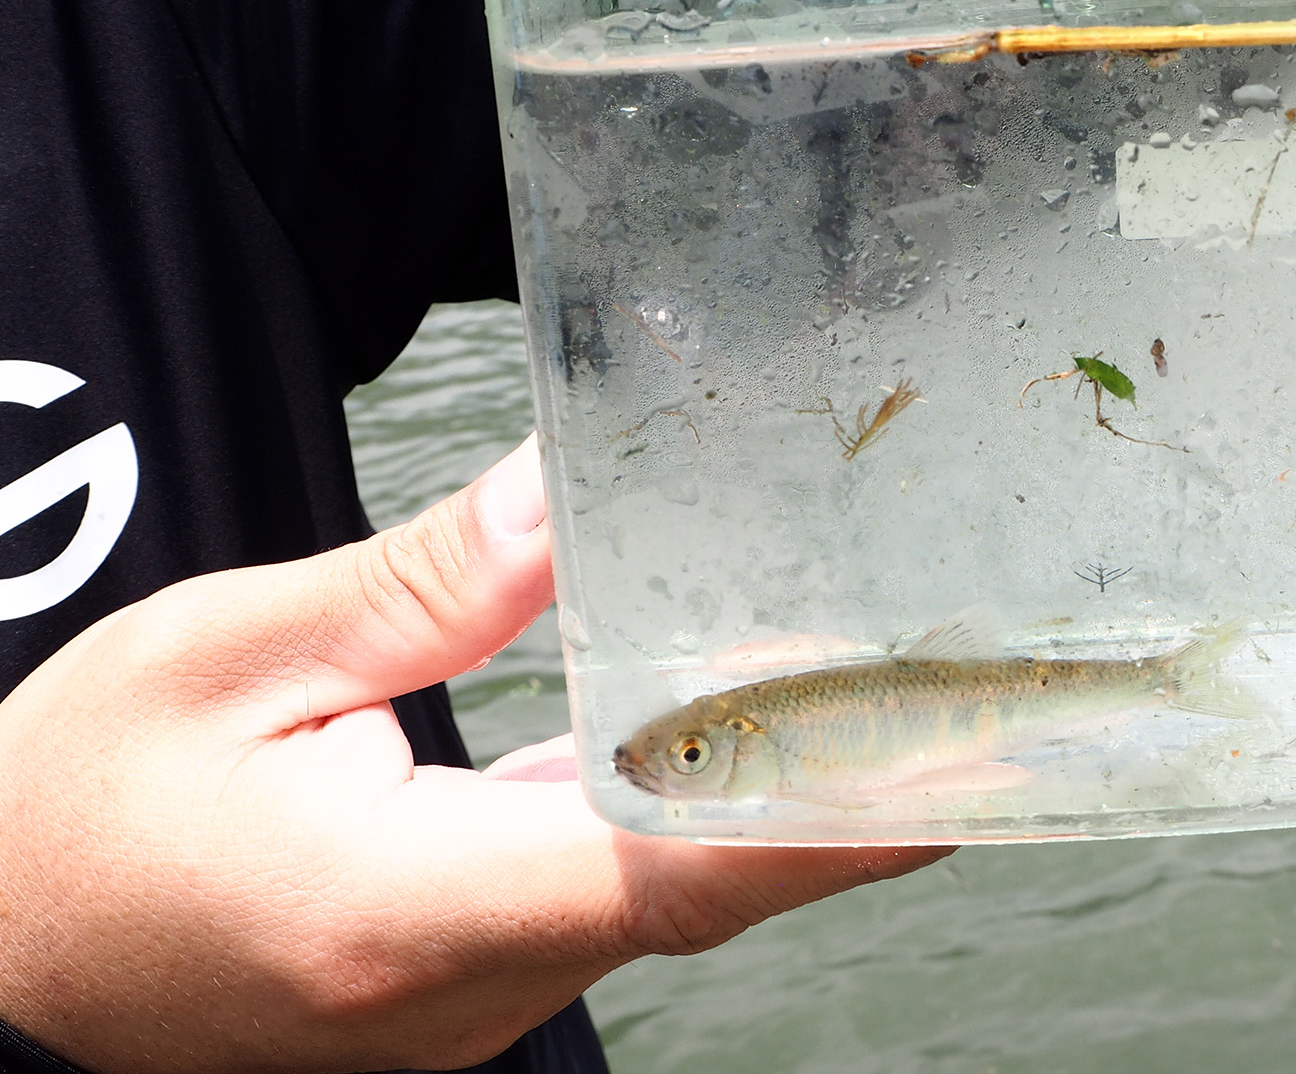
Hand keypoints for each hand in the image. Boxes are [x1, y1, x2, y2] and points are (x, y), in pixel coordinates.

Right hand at [0, 438, 944, 1073]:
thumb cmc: (69, 820)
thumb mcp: (221, 660)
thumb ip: (414, 583)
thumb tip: (567, 489)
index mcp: (407, 906)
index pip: (672, 869)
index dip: (837, 816)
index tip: (973, 763)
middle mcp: (468, 982)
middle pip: (711, 888)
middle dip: (863, 798)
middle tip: (1011, 701)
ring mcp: (473, 996)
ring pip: (675, 896)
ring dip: (796, 803)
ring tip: (930, 690)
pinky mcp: (466, 973)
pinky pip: (616, 892)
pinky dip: (704, 814)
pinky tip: (765, 727)